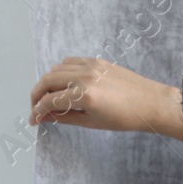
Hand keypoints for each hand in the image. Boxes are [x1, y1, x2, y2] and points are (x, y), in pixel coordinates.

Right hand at [28, 58, 182, 143]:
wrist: (150, 103)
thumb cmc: (125, 118)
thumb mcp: (91, 123)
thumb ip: (64, 117)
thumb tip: (45, 117)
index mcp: (84, 96)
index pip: (49, 101)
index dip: (37, 112)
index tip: (33, 120)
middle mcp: (84, 77)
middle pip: (47, 81)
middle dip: (37, 95)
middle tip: (36, 108)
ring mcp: (90, 66)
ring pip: (56, 69)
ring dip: (47, 83)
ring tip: (49, 97)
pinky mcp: (96, 60)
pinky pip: (70, 62)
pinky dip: (61, 71)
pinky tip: (63, 84)